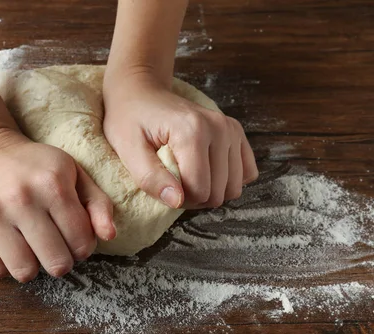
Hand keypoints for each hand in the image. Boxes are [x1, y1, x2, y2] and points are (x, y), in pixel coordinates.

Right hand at [0, 129, 115, 281]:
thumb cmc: (34, 166)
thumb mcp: (72, 173)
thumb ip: (98, 203)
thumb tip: (109, 235)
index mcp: (53, 184)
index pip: (82, 243)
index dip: (83, 248)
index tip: (74, 240)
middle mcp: (21, 199)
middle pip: (56, 263)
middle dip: (61, 262)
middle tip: (54, 250)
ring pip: (24, 271)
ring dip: (32, 267)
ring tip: (30, 250)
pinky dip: (4, 266)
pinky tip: (8, 247)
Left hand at [103, 73, 258, 209]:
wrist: (140, 92)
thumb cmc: (129, 120)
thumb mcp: (128, 150)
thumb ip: (150, 178)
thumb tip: (176, 202)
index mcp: (193, 131)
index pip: (199, 191)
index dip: (178, 199)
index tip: (161, 185)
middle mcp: (219, 127)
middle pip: (217, 193)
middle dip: (193, 197)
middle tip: (170, 182)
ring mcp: (231, 129)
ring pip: (233, 188)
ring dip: (209, 191)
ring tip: (186, 176)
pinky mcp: (236, 133)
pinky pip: (246, 173)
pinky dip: (226, 180)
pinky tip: (205, 171)